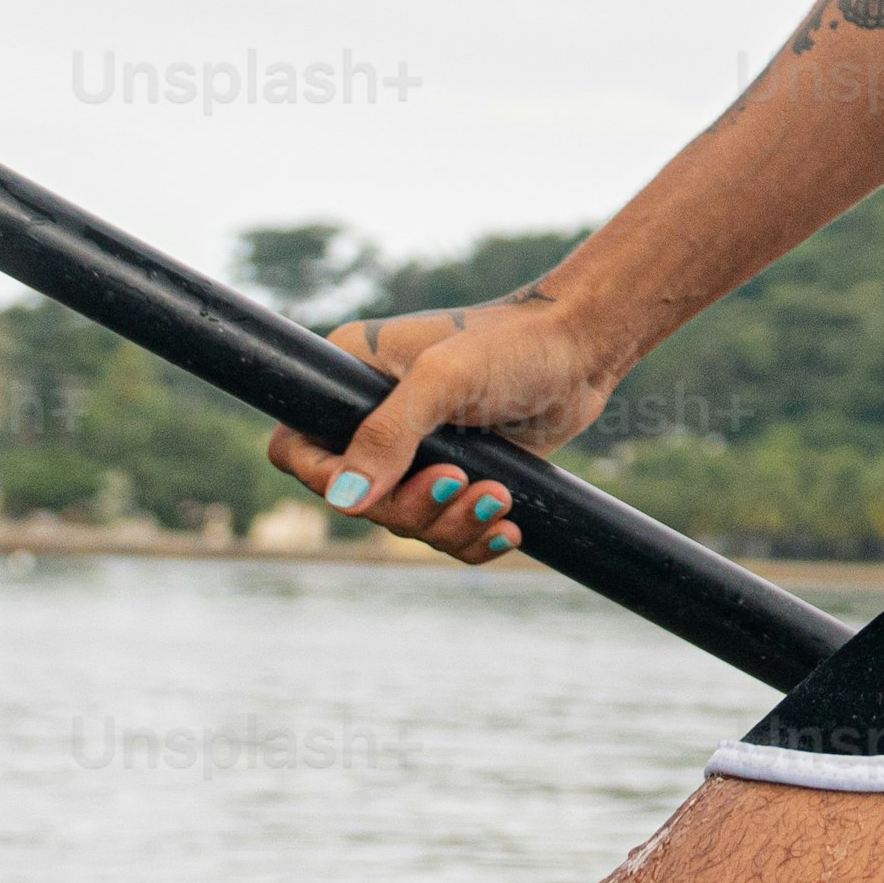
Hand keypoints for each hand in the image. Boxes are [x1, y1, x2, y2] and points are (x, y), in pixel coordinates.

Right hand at [266, 298, 620, 565]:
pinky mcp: (461, 476)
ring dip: (451, 525)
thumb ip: (390, 433)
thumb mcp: (445, 379)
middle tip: (464, 482)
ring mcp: (419, 453)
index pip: (299, 449)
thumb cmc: (513, 344)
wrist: (584, 349)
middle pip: (360, 500)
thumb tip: (344, 499)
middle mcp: (376, 420)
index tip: (376, 487)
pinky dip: (474, 539)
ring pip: (406, 522)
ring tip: (498, 499)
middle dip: (413, 506)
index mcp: (352, 380)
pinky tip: (508, 530)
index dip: (326, 480)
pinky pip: (448, 531)